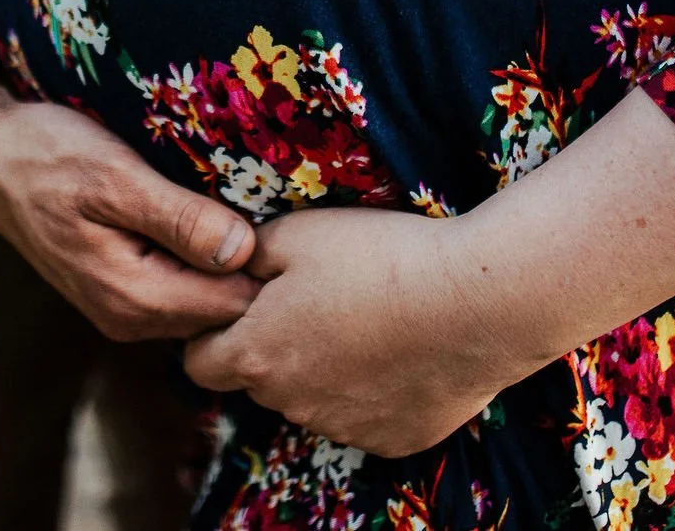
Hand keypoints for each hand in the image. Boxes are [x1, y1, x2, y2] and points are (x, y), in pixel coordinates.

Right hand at [0, 99, 260, 341]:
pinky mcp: (122, 292)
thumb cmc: (49, 157)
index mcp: (134, 298)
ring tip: (229, 202)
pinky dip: (197, 258)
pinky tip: (198, 217)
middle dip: (248, 265)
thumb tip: (243, 251)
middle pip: (224, 310)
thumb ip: (180, 219)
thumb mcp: (117, 176)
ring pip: (205, 300)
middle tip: (259, 201)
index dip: (263, 263)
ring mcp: (124, 310)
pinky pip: (182, 288)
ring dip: (223, 260)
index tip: (273, 214)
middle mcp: (131, 319)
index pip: (234, 305)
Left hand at [182, 206, 528, 458]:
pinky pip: (366, 414)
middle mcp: (290, 405)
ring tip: (368, 317)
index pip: (198, 361)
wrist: (477, 303)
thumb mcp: (295, 234)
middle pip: (260, 379)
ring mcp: (343, 428)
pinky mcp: (392, 440)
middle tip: (316, 299)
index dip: (213, 328)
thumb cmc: (379, 257)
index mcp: (255, 355)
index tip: (244, 300)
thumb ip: (245, 256)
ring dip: (325, 368)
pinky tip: (402, 348)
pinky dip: (374, 388)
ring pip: (313, 398)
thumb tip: (227, 267)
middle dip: (273, 345)